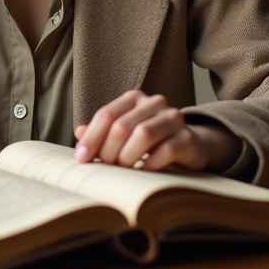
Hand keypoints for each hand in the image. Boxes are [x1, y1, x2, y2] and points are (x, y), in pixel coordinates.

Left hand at [73, 90, 240, 171]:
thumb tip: (79, 133)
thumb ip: (102, 132)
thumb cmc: (150, 140)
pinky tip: (145, 170)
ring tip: (123, 169)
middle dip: (108, 151)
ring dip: (128, 156)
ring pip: (144, 134)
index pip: (106, 115)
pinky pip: (167, 150)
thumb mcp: (124, 134)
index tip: (81, 159)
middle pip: (122, 126)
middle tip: (105, 167)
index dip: (91, 138)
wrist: (189, 145)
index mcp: (134, 98)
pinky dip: (151, 163)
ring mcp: (173, 118)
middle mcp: (154, 103)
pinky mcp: (188, 138)